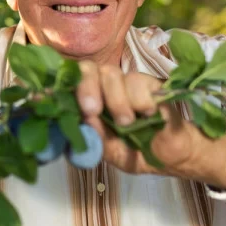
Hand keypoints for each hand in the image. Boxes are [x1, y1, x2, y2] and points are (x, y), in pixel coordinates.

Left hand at [75, 60, 205, 175]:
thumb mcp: (110, 152)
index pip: (69, 81)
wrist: (171, 156)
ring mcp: (126, 83)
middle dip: (86, 88)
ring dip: (117, 101)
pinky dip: (139, 99)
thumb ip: (95, 137)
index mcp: (88, 101)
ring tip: (127, 122)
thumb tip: (84, 120)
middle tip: (92, 110)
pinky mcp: (149, 83)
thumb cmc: (135, 151)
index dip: (62, 86)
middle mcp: (103, 86)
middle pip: (87, 69)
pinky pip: (137, 81)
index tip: (54, 99)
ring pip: (111, 74)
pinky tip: (147, 113)